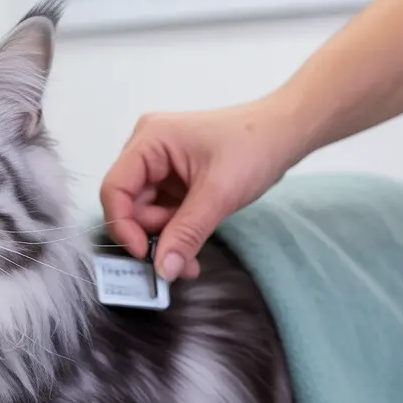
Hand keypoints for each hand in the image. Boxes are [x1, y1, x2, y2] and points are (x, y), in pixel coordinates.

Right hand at [99, 97, 309, 279]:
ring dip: (167, 238)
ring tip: (191, 259)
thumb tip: (162, 271)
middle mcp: (147, 148)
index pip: (115, 188)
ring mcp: (161, 162)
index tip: (146, 255)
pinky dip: (176, 230)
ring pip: (147, 212)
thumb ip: (186, 234)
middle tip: (179, 261)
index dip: (123, 225)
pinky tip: (192, 247)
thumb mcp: (218, 195)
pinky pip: (164, 210)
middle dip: (153, 235)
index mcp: (149, 140)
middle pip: (130, 204)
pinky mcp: (175, 176)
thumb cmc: (255, 147)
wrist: (287, 131)